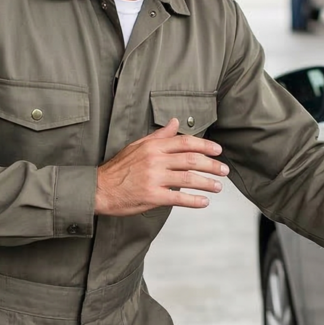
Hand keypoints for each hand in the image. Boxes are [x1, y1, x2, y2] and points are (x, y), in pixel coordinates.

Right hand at [95, 119, 228, 216]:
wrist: (99, 189)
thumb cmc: (118, 169)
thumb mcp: (137, 146)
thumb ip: (159, 136)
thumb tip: (174, 122)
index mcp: (153, 146)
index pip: (185, 142)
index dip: (205, 145)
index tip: (218, 150)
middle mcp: (155, 160)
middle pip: (191, 160)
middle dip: (212, 165)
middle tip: (224, 170)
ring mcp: (154, 178)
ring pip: (188, 179)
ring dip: (207, 183)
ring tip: (218, 186)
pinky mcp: (151, 196)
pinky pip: (178, 199)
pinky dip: (194, 201)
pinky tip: (204, 202)